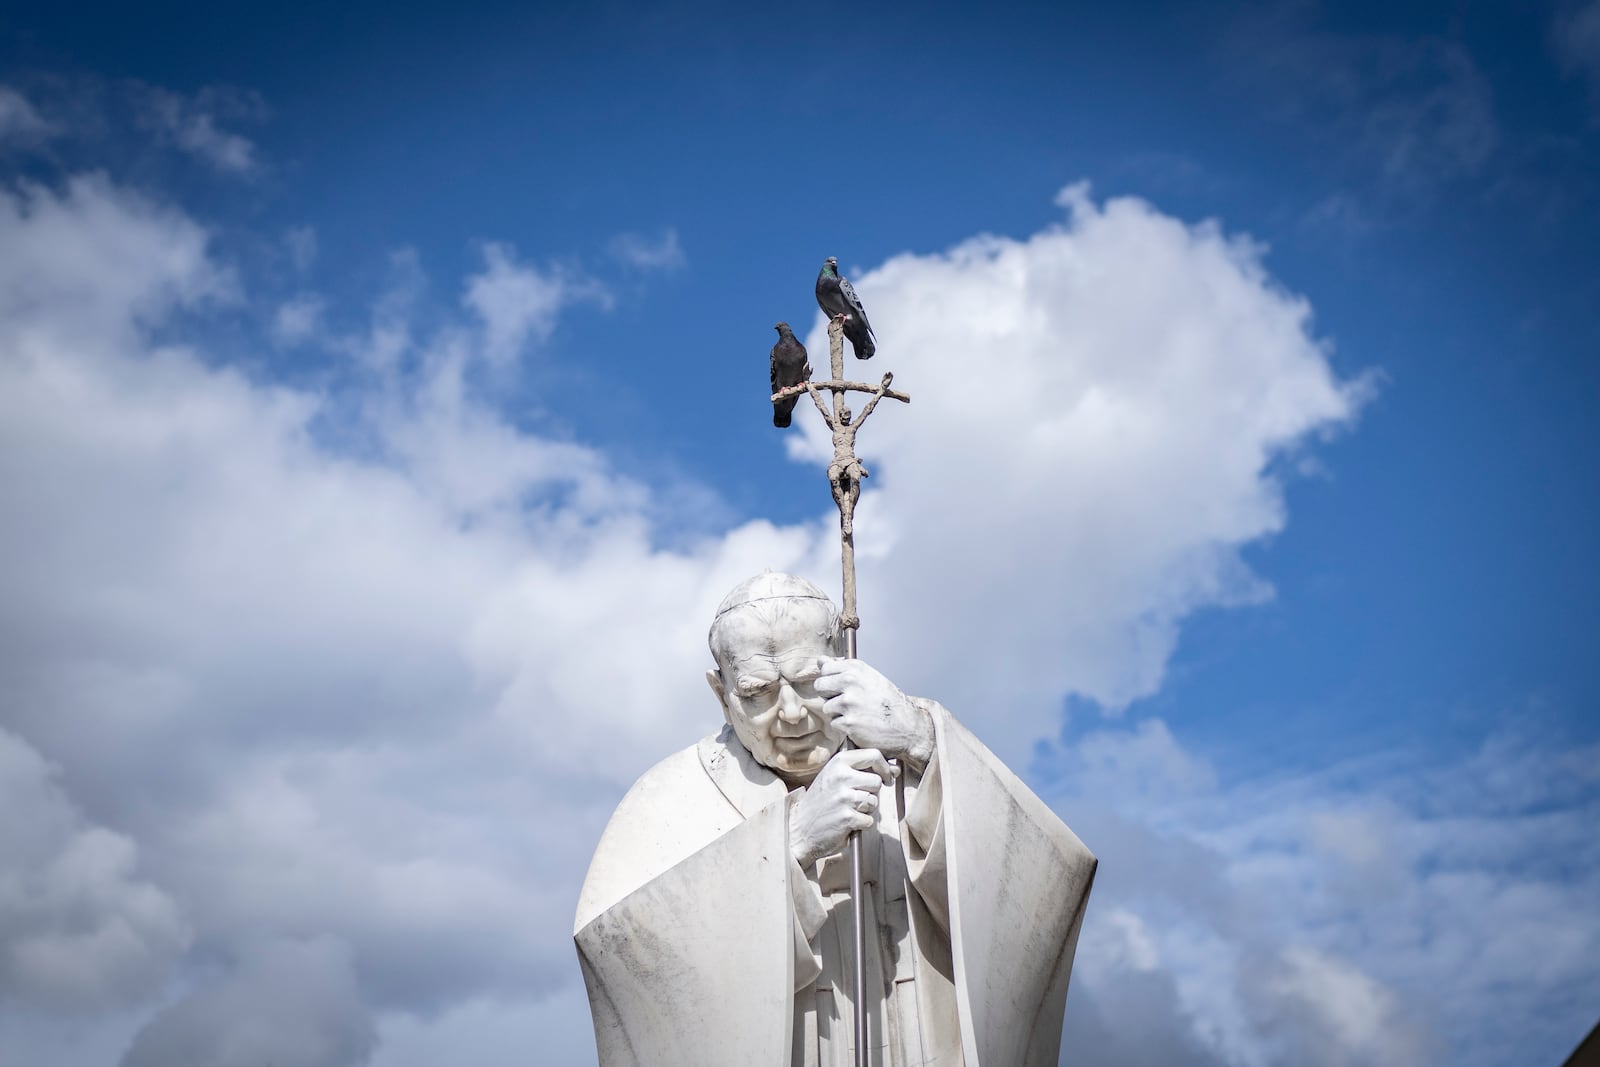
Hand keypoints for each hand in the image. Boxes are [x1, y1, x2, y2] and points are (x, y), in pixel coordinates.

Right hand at [789, 747, 895, 868]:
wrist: (800, 828)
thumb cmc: (821, 801)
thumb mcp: (835, 776)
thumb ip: (862, 770)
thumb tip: (895, 769)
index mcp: (839, 762)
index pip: (874, 755)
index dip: (885, 768)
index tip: (886, 778)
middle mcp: (841, 776)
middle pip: (877, 781)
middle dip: (871, 793)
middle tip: (856, 800)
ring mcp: (844, 797)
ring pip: (874, 801)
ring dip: (866, 810)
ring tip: (848, 810)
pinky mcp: (847, 817)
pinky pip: (869, 820)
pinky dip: (861, 824)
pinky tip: (847, 823)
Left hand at [815, 658, 934, 768]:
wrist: (906, 725)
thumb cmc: (887, 701)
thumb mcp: (868, 677)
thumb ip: (843, 668)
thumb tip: (821, 660)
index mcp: (856, 668)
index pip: (825, 668)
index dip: (831, 679)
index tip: (841, 685)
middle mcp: (851, 682)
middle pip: (820, 686)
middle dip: (829, 695)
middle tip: (847, 701)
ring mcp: (848, 702)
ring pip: (827, 707)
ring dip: (838, 713)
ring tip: (858, 713)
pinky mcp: (848, 722)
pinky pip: (834, 723)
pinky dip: (844, 727)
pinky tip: (859, 724)